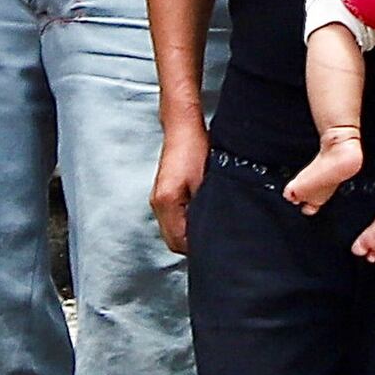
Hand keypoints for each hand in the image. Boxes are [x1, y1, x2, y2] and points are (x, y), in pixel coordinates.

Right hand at [152, 123, 205, 253]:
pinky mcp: (164, 194)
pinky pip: (174, 219)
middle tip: (216, 240)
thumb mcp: (208, 182)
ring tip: (210, 227)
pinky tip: (200, 215)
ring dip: (190, 232)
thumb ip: (208, 210)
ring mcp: (158, 199)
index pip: (180, 243)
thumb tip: (216, 231)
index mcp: (167, 202)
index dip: (199, 248)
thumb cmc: (196, 147)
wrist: (183, 127)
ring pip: (174, 231)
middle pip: (175, 241)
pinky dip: (187, 222)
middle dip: (194, 244)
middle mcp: (158, 203)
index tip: (215, 245)